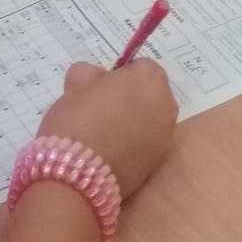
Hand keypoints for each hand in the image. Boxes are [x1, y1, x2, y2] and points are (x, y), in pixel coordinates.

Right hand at [38, 59, 175, 199]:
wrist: (79, 173)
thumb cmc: (78, 118)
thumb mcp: (76, 85)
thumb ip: (89, 75)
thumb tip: (93, 79)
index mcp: (150, 79)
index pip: (138, 68)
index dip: (118, 77)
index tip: (99, 89)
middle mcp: (166, 106)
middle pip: (148, 95)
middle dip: (129, 99)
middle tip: (100, 110)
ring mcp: (165, 138)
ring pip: (148, 121)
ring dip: (132, 124)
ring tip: (102, 135)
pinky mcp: (156, 165)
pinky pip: (145, 145)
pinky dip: (132, 146)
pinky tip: (108, 154)